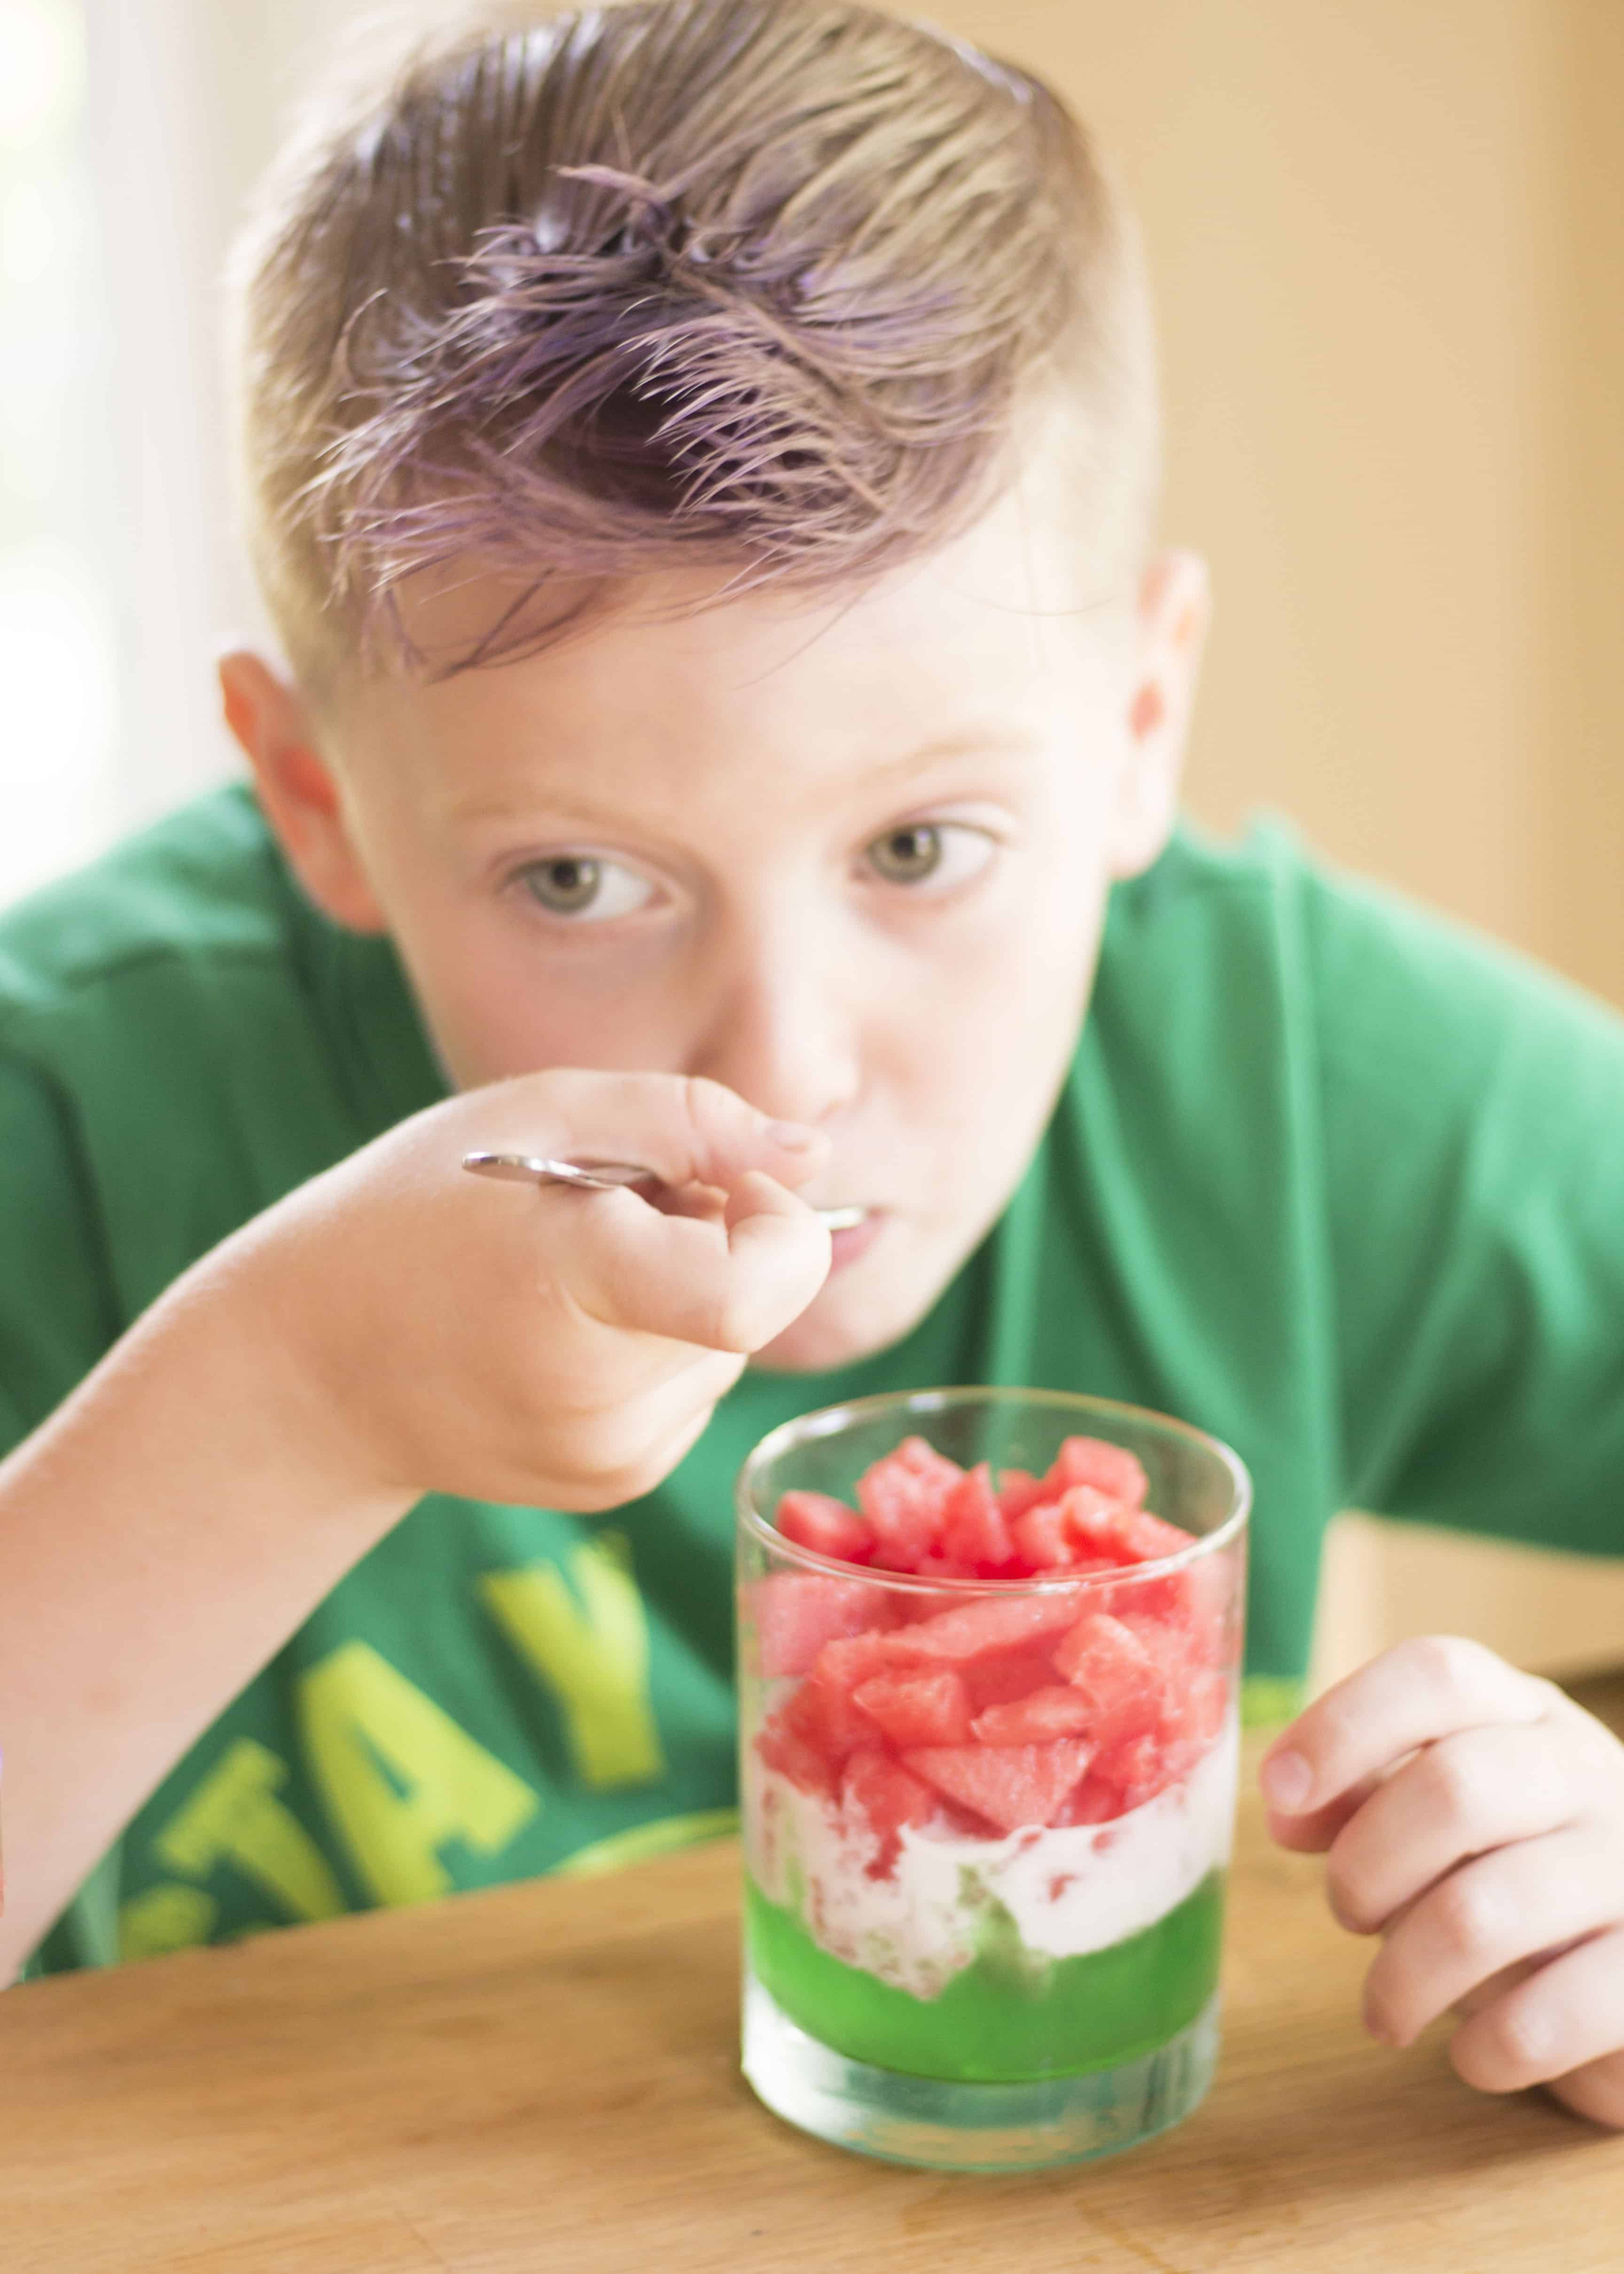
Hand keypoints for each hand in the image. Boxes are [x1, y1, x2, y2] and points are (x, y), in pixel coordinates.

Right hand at [240, 1069, 831, 1511]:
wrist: (309, 1362)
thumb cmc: (416, 1210)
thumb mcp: (538, 1114)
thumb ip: (688, 1119)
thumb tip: (811, 1157)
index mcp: (577, 1289)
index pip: (759, 1288)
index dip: (773, 1221)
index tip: (714, 1182)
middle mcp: (603, 1399)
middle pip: (756, 1301)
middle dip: (712, 1238)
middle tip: (599, 1214)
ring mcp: (610, 1458)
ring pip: (730, 1345)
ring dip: (682, 1290)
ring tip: (566, 1272)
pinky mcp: (613, 1483)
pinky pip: (694, 1389)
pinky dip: (654, 1343)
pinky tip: (563, 1328)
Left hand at [1259, 1635, 1623, 2127]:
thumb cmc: (1513, 1875)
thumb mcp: (1437, 1817)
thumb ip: (1359, 1796)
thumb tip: (1284, 1807)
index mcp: (1524, 1716)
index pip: (1437, 1675)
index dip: (1344, 1724)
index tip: (1279, 1791)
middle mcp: (1588, 1774)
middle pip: (1454, 1787)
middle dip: (1366, 1865)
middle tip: (1348, 1913)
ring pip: (1485, 1913)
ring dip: (1405, 1977)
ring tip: (1386, 2010)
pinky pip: (1556, 2014)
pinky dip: (1490, 2047)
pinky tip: (1474, 2057)